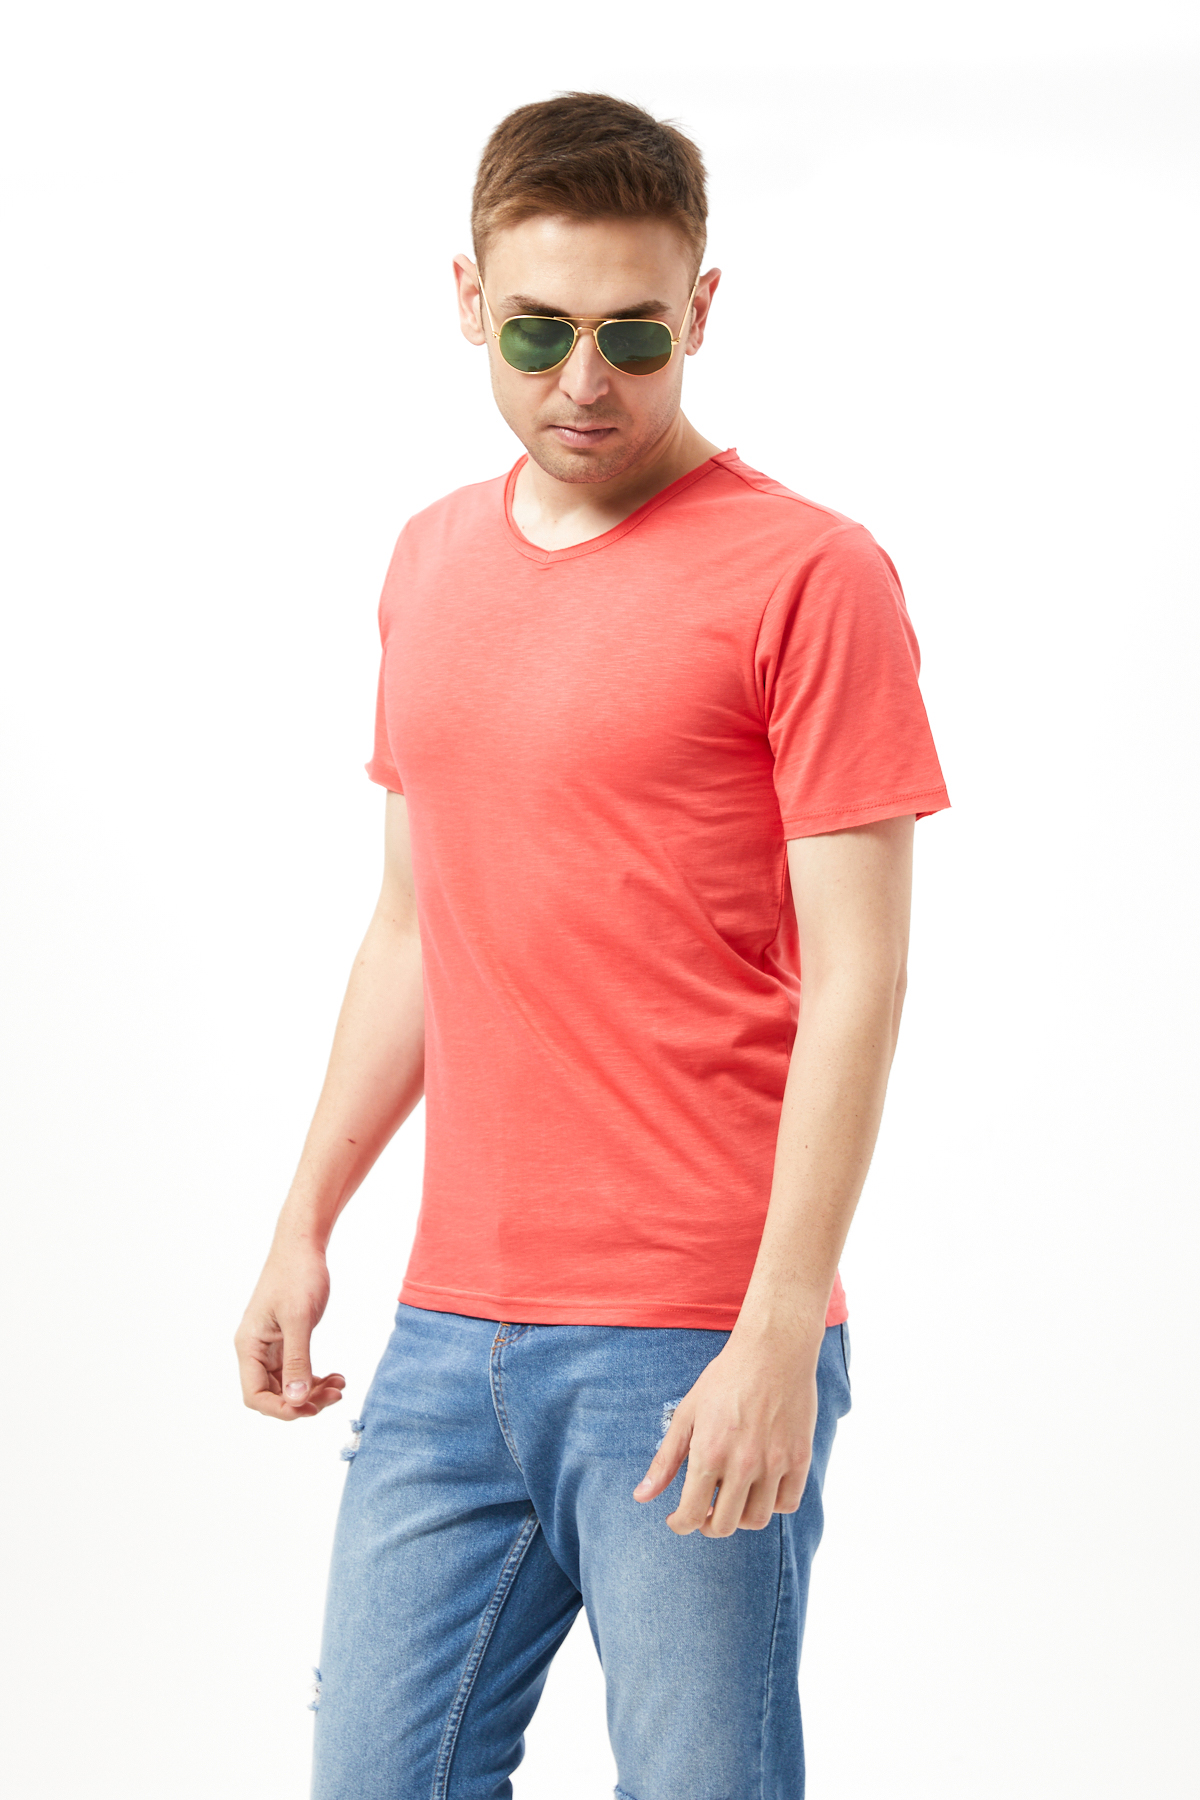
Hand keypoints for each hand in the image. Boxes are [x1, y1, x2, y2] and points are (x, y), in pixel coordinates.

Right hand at [234, 1237, 345, 1420]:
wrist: (303, 1245)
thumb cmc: (297, 1275)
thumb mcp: (299, 1319)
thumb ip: (297, 1361)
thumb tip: (296, 1401)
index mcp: (249, 1345)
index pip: (255, 1394)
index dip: (281, 1408)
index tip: (310, 1408)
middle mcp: (255, 1349)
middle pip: (272, 1393)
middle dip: (302, 1401)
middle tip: (334, 1396)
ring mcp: (270, 1345)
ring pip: (287, 1384)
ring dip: (312, 1391)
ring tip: (340, 1386)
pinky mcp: (286, 1339)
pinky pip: (296, 1369)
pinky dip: (315, 1377)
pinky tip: (335, 1376)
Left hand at [633, 1327, 819, 1535]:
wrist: (773, 1350)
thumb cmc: (725, 1378)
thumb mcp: (687, 1413)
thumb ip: (666, 1459)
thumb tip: (641, 1496)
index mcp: (709, 1453)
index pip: (691, 1516)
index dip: (680, 1524)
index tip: (677, 1519)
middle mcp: (743, 1464)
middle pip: (724, 1526)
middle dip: (707, 1524)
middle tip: (704, 1509)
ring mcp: (775, 1464)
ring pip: (757, 1520)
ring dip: (740, 1517)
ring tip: (731, 1497)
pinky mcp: (800, 1459)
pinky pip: (787, 1503)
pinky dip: (772, 1503)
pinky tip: (760, 1486)